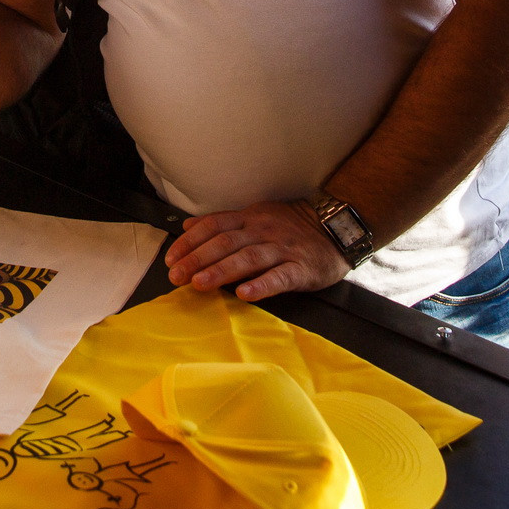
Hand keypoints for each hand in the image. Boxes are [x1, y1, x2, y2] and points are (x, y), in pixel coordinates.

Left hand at [163, 200, 344, 300]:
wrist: (338, 229)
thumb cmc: (293, 227)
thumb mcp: (257, 215)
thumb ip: (223, 221)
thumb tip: (188, 226)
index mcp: (250, 217)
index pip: (213, 226)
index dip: (190, 242)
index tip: (171, 258)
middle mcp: (263, 230)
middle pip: (225, 242)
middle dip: (197, 259)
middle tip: (176, 276)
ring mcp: (283, 249)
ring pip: (248, 258)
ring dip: (221, 271)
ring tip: (200, 284)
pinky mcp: (301, 268)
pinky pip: (280, 277)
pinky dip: (261, 285)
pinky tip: (245, 294)